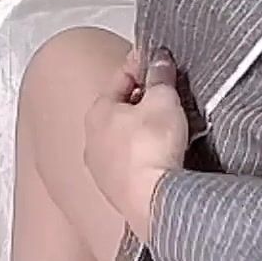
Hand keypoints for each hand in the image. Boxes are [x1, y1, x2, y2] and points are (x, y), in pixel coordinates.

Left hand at [84, 47, 189, 242]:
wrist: (152, 201)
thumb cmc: (151, 148)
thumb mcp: (163, 99)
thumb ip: (160, 76)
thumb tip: (159, 61)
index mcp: (97, 111)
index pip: (121, 77)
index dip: (143, 64)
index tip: (160, 60)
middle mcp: (92, 140)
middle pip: (121, 108)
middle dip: (144, 99)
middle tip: (169, 93)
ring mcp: (101, 169)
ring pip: (124, 138)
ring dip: (143, 129)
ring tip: (169, 126)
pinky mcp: (115, 191)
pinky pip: (130, 163)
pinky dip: (144, 155)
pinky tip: (162, 155)